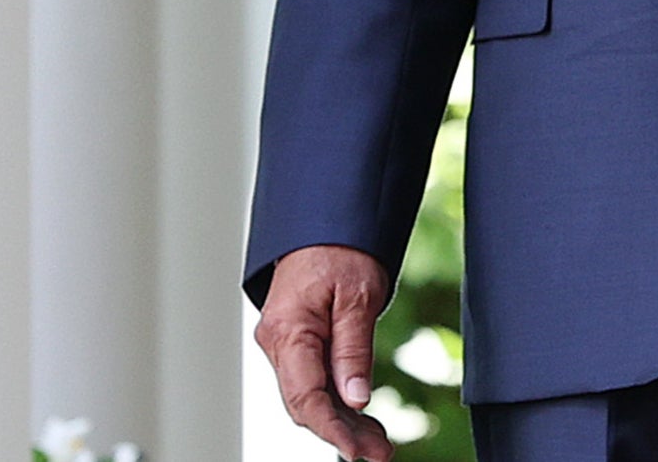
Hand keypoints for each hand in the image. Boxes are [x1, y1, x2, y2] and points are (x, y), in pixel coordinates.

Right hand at [253, 243, 394, 460]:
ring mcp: (283, 343)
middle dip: (341, 433)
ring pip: (309, 396)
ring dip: (341, 421)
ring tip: (378, 443)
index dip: (331, 430)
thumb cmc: (341, 247)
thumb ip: (353, 349)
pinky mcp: (295, 341)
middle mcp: (277, 341)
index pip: (305, 397)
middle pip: (305, 403)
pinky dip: (336, 400)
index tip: (357, 451)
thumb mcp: (358, 295)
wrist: (325, 219)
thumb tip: (355, 400)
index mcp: (288, 330)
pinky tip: (361, 417)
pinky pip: (312, 379)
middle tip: (380, 453)